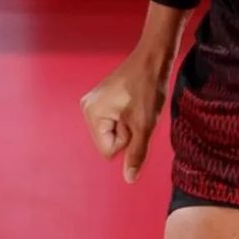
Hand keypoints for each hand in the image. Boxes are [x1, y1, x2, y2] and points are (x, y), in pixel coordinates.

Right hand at [80, 49, 168, 182]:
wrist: (152, 60)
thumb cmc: (147, 89)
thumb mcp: (144, 126)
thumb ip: (136, 154)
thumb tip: (129, 179)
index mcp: (92, 114)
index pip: (108, 150)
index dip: (126, 140)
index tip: (134, 120)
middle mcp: (86, 107)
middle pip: (107, 140)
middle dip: (125, 132)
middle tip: (136, 112)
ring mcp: (93, 101)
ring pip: (112, 131)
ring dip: (127, 124)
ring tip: (135, 106)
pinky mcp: (101, 97)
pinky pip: (113, 119)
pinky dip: (125, 116)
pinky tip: (132, 102)